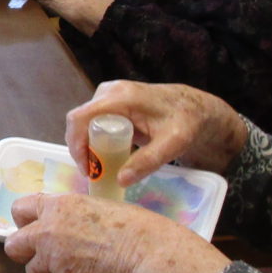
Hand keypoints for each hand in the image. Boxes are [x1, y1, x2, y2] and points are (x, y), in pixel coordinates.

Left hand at [2, 192, 229, 272]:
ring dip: (47, 271)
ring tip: (72, 267)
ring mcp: (54, 259)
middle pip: (13, 245)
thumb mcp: (95, 205)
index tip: (30, 226)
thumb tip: (64, 224)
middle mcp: (47, 232)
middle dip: (24, 250)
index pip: (19, 209)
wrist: (146, 251)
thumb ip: (70, 215)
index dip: (24, 220)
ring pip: (33, 271)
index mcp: (56, 206)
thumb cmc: (132, 225)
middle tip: (41, 254)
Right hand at [63, 80, 249, 187]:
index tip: (87, 168)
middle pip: (79, 122)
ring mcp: (109, 95)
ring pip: (84, 123)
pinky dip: (94, 140)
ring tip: (100, 167)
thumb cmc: (186, 122)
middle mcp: (110, 92)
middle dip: (81, 149)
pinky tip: (106, 156)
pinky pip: (93, 122)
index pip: (80, 118)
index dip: (76, 144)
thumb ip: (148, 161)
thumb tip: (120, 180)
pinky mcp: (111, 102)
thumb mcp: (173, 144)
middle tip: (94, 173)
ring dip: (87, 146)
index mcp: (121, 97)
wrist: (195, 108)